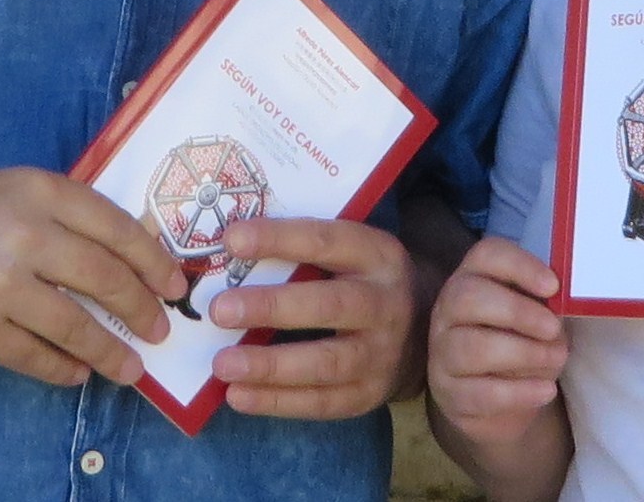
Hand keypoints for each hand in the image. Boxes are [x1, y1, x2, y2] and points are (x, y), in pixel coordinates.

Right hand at [0, 166, 182, 389]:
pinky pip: (32, 356)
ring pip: (75, 325)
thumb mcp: (6, 190)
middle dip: (141, 310)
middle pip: (107, 278)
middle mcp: (25, 232)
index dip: (154, 261)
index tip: (175, 284)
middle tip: (159, 330)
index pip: (119, 227)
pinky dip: (60, 369)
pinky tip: (75, 373)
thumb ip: (59, 217)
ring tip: (128, 367)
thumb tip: (125, 257)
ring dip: (109, 352)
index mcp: (39, 189)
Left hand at [208, 216, 415, 418]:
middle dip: (272, 308)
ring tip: (222, 364)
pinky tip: (237, 395)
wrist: (422, 331)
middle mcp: (386, 304)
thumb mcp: (352, 253)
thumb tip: (228, 250)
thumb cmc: (363, 281)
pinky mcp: (369, 394)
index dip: (279, 240)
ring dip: (270, 365)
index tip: (231, 241)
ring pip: (326, 362)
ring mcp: (382, 354)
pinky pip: (321, 402)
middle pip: (329, 305)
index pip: (326, 242)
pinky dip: (277, 401)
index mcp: (378, 255)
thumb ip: (304, 250)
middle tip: (221, 310)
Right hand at [428, 238, 568, 445]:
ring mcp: (442, 352)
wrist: (500, 400)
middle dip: (517, 311)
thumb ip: (546, 304)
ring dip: (522, 353)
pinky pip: (479, 393)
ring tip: (556, 359)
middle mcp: (448, 309)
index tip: (553, 286)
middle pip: (468, 297)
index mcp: (473, 277)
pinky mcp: (448, 393)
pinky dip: (519, 392)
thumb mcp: (536, 317)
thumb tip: (567, 301)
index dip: (520, 266)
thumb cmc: (522, 342)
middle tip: (553, 328)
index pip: (486, 255)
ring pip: (471, 346)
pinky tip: (545, 390)